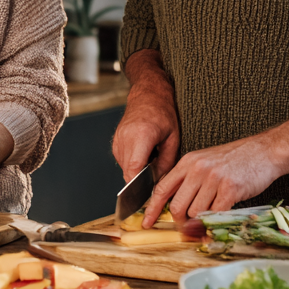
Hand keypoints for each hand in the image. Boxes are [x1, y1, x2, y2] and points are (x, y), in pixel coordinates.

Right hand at [113, 51, 179, 182]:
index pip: (133, 168)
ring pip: (125, 168)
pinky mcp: (115, 141)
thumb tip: (160, 183)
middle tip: (155, 184)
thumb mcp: (173, 137)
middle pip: (128, 172)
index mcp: (141, 136)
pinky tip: (144, 157)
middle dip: (140, 182)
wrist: (147, 93)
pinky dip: (133, 164)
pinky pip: (123, 160)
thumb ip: (167, 162)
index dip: (138, 186)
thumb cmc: (163, 112)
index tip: (147, 195)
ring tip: (152, 164)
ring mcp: (118, 139)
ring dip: (137, 172)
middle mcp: (125, 138)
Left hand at [143, 136, 281, 226]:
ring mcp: (213, 179)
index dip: (152, 208)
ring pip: (195, 213)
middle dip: (181, 221)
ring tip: (214, 211)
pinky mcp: (230, 189)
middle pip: (177, 206)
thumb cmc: (236, 159)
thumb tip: (175, 207)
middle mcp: (197, 169)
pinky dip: (216, 222)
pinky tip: (222, 218)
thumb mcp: (205, 162)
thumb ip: (189, 180)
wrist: (264, 152)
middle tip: (190, 225)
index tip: (147, 222)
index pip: (162, 188)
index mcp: (188, 162)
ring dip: (202, 220)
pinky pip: (215, 215)